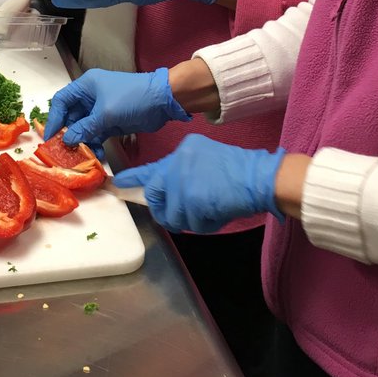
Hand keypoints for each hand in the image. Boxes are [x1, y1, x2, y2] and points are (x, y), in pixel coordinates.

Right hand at [45, 67, 190, 149]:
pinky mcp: (111, 122)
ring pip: (83, 127)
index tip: (50, 137)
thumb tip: (68, 140)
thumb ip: (85, 128)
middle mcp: (91, 96)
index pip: (62, 100)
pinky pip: (95, 134)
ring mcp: (101, 110)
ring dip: (81, 141)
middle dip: (68, 133)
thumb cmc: (133, 98)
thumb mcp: (106, 113)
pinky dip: (93, 144)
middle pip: (71, 116)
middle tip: (64, 151)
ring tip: (81, 156)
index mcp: (87, 86)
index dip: (54, 118)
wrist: (162, 101)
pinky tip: (94, 156)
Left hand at [113, 135, 285, 233]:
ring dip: (190, 219)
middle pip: (156, 196)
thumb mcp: (205, 158)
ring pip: (173, 216)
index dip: (132, 180)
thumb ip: (183, 171)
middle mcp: (177, 163)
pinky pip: (192, 225)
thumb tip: (168, 191)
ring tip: (210, 209)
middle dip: (166, 210)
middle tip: (185, 211)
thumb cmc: (238, 170)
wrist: (260, 178)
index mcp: (182, 151)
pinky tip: (218, 212)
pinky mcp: (193, 201)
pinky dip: (205, 225)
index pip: (150, 169)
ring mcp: (183, 182)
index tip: (117, 185)